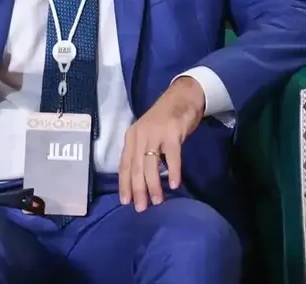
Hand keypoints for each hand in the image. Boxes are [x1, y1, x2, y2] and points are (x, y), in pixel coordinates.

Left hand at [118, 77, 204, 211]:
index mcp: (131, 136)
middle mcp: (140, 135)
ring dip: (154, 185)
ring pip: (151, 164)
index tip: (125, 201)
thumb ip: (142, 152)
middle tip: (141, 208)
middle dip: (138, 189)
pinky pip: (172, 156)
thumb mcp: (147, 134)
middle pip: (136, 167)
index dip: (124, 183)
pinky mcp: (172, 133)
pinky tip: (175, 184)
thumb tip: (141, 180)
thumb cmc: (164, 119)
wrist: (181, 96)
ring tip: (157, 201)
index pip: (124, 164)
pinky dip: (173, 171)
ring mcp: (156, 133)